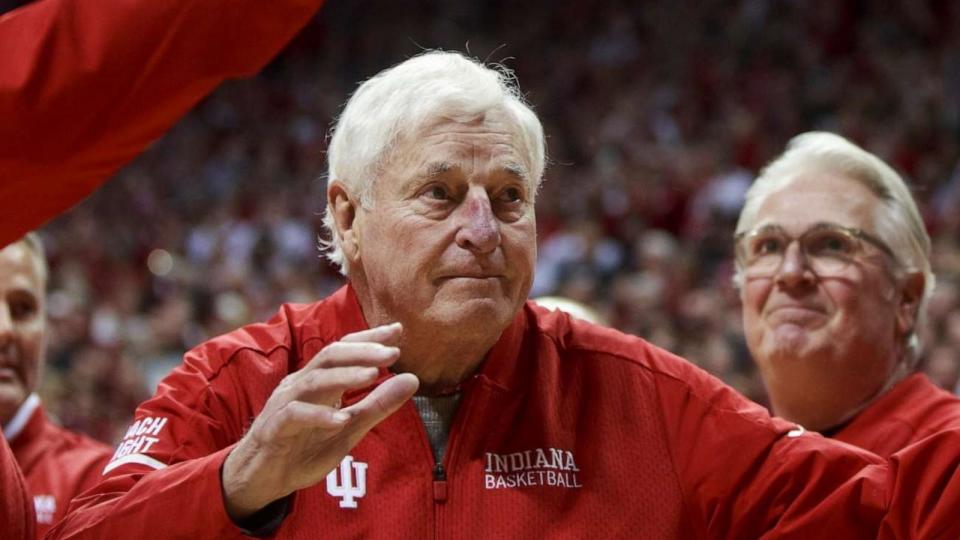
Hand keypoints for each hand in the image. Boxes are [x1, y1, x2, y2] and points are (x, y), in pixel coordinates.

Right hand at [221, 322, 417, 519]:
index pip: (343, 349)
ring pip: (313, 380)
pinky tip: (342, 419)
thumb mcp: (349, 428)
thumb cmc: (305, 448)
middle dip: (361, 352)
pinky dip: (319, 415)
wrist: (263, 478)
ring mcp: (285, 404)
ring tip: (373, 376)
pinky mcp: (274, 427)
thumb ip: (377, 405)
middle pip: (329, 356)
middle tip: (392, 353)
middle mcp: (300, 384)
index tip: (398, 330)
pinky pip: (294, 415)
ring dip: (344, 376)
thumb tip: (412, 380)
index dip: (369, 338)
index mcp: (318, 381)